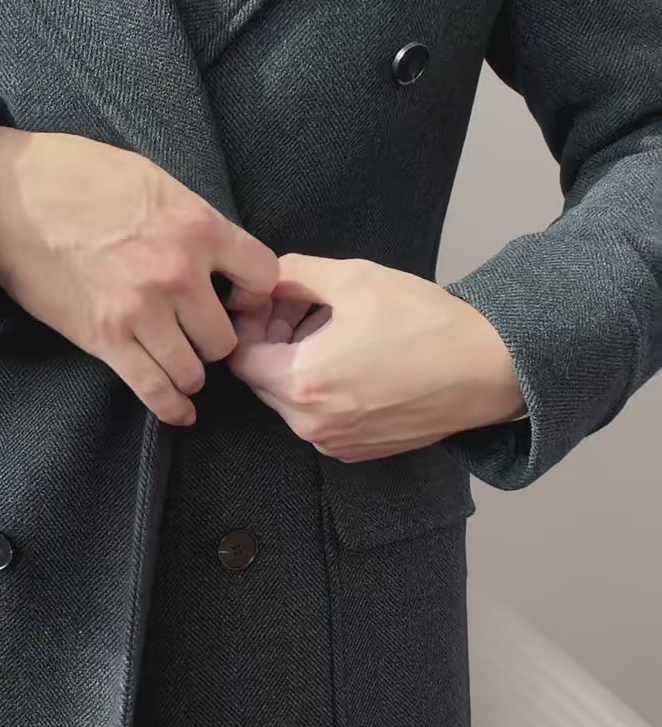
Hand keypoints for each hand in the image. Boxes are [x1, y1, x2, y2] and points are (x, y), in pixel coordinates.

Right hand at [0, 126, 279, 424]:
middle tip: (199, 335)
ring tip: (181, 363)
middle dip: (216, 339)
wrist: (9, 198)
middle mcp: (179, 273)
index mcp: (197, 226)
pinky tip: (180, 410)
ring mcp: (142, 310)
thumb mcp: (152, 179)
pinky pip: (154, 389)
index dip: (254, 292)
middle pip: (226, 335)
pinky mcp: (105, 339)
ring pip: (195, 369)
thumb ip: (192, 217)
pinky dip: (171, 407)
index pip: (263, 276)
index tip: (237, 296)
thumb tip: (218, 248)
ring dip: (190, 370)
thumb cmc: (75, 176)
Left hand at [226, 253, 524, 459]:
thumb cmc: (425, 323)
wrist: (488, 370)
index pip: (239, 357)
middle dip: (272, 343)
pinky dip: (322, 391)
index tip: (272, 303)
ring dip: (297, 366)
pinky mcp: (356, 451)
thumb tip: (266, 280)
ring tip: (333, 332)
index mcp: (300, 382)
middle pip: (260, 381)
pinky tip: (355, 362)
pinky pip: (318, 419)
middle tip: (302, 309)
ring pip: (288, 401)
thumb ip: (294, 274)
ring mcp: (334, 443)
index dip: (248, 324)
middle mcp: (310, 424)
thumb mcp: (354, 278)